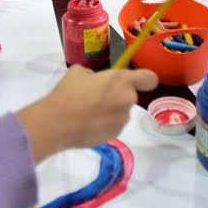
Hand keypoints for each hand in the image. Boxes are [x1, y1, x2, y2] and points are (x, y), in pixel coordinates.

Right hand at [17, 66, 158, 161]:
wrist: (58, 122)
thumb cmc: (69, 92)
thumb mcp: (79, 72)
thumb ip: (94, 75)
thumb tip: (95, 81)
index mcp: (122, 80)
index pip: (149, 78)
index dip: (145, 79)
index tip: (139, 81)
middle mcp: (127, 99)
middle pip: (129, 96)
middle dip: (117, 96)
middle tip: (96, 97)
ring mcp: (122, 119)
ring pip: (120, 112)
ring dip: (110, 111)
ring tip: (88, 112)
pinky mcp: (115, 135)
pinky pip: (113, 125)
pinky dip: (104, 124)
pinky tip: (87, 124)